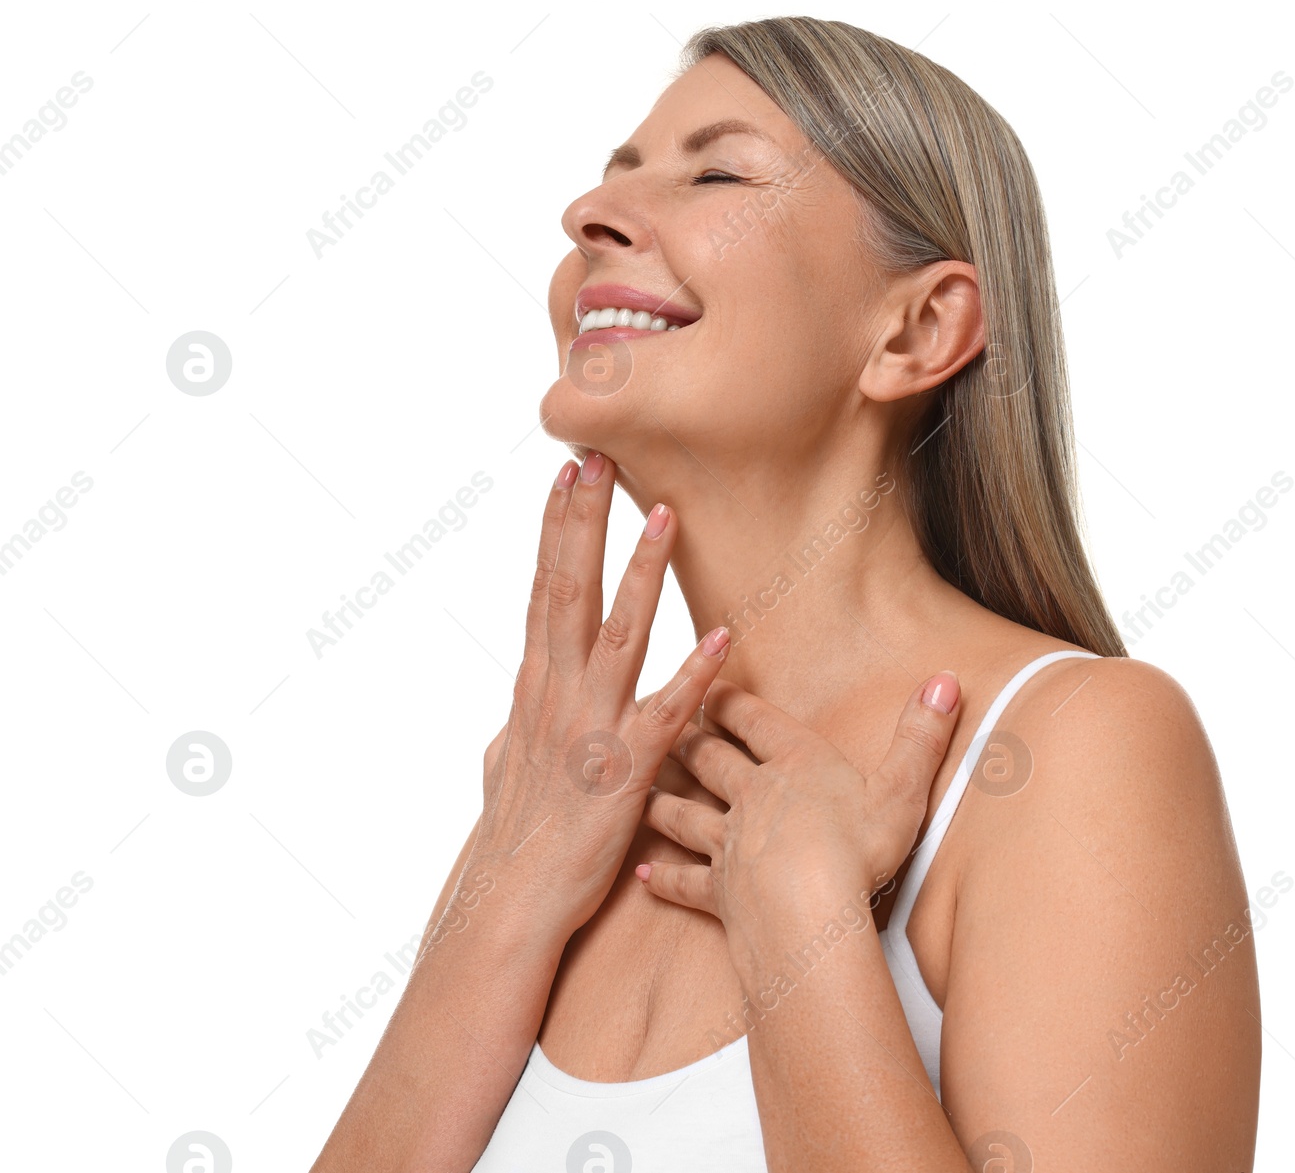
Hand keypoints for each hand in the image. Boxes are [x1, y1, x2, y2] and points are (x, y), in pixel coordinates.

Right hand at [468, 451, 730, 942]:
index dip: (557, 531)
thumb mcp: (504, 766)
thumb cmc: (514, 836)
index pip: (546, 590)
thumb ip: (515, 728)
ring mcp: (591, 728)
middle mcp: (557, 694)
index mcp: (535, 687)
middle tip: (598, 461)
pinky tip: (722, 639)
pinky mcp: (625, 770)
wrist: (512, 901)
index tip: (567, 477)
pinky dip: (694, 676)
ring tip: (664, 517)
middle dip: (585, 524)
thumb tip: (509, 715)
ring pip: (620, 635)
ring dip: (643, 574)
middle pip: (570, 592)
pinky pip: (667, 714)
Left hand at [633, 672, 962, 930]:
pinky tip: (645, 873)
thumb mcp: (902, 788)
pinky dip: (664, 878)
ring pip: (684, 814)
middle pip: (709, 760)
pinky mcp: (718, 894)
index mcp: (794, 765)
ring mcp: (729, 846)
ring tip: (643, 788)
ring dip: (663, 800)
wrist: (808, 918)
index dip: (728, 700)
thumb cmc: (859, 852)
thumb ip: (922, 735)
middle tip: (662, 722)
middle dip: (686, 739)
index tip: (705, 682)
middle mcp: (752, 797)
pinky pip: (685, 883)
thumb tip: (947, 679)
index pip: (753, 721)